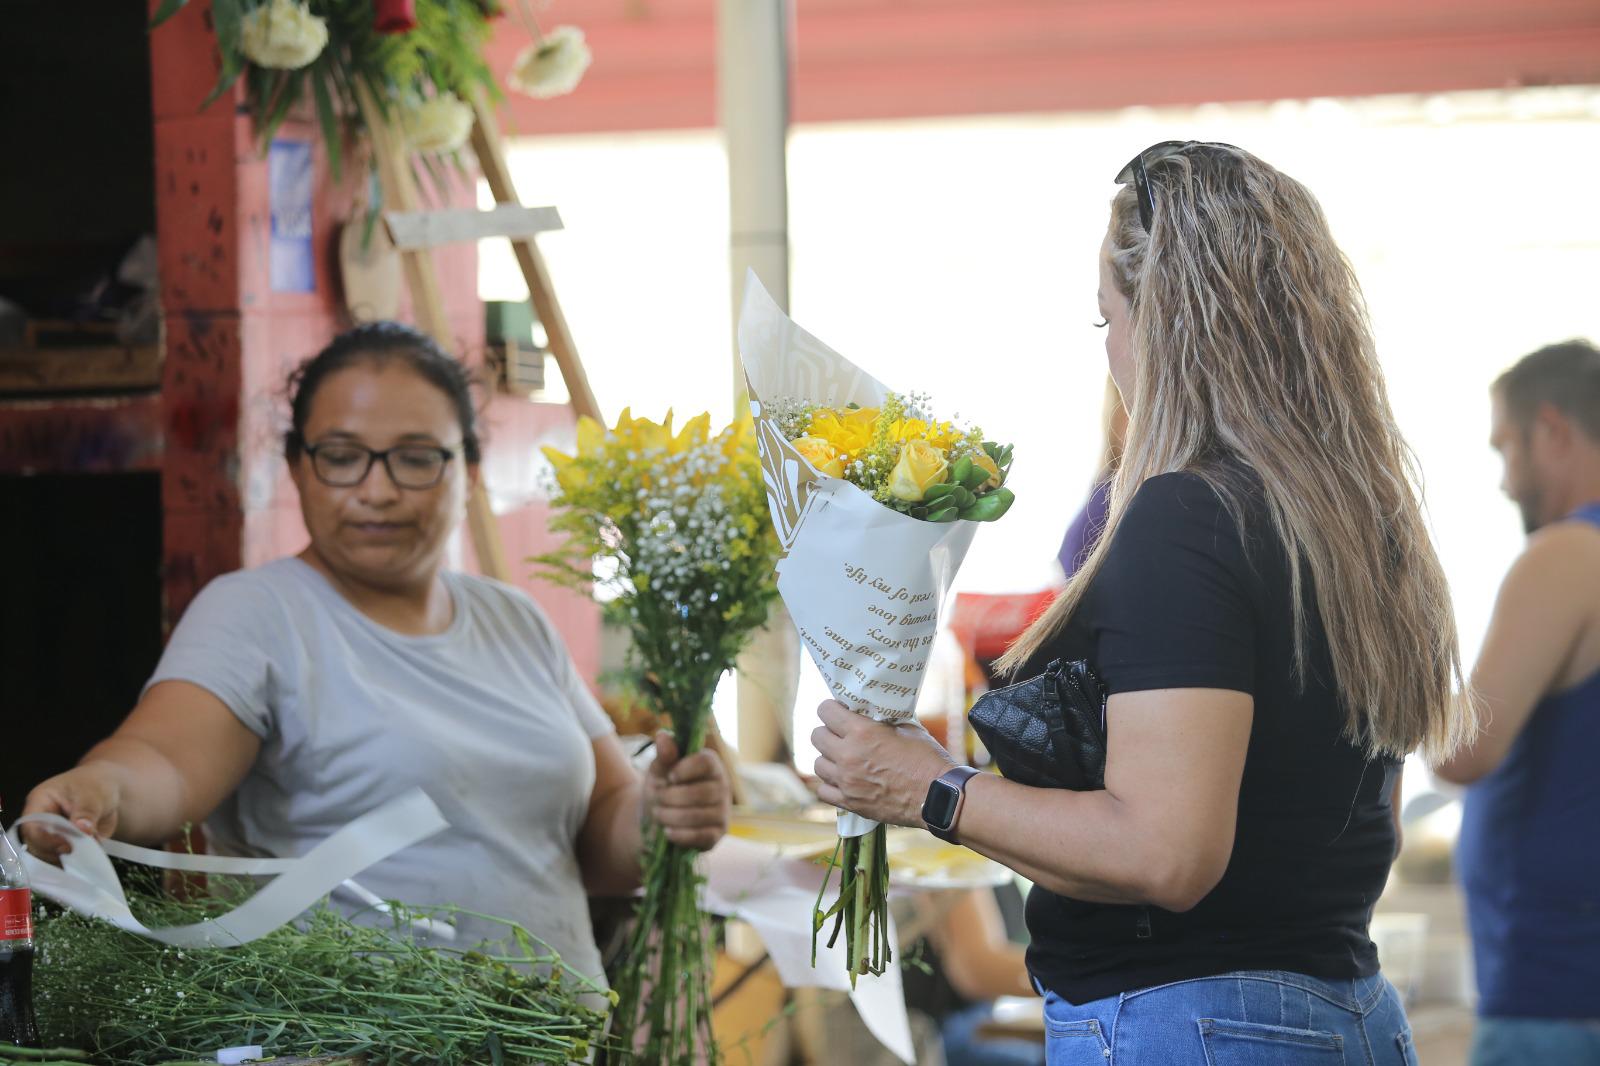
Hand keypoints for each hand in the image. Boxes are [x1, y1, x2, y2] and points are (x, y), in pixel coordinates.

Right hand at [20, 765, 121, 864]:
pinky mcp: (63, 846)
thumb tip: (83, 830)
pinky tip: (90, 854)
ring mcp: (51, 835)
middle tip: (79, 850)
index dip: (46, 839)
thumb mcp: (92, 795)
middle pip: (36, 845)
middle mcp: (40, 821)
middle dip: (57, 851)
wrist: (109, 791)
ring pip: (48, 855)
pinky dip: (76, 860)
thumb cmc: (94, 786)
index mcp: (39, 802)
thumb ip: (86, 813)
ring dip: (68, 857)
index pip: (32, 826)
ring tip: (88, 847)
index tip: (66, 846)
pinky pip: (63, 859)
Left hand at [644, 732, 730, 850]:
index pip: (707, 762)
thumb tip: (663, 735)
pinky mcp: (718, 833)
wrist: (657, 818)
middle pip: (702, 792)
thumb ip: (664, 754)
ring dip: (671, 816)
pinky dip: (680, 835)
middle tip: (657, 799)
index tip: (670, 777)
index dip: (686, 769)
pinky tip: (668, 831)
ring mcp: (723, 811)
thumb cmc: (662, 787)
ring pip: (699, 816)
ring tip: (658, 814)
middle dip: (672, 798)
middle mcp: (722, 787)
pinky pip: (701, 836)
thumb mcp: (659, 770)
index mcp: (711, 765)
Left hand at [812, 701, 956, 826]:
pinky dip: (830, 785)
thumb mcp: (906, 728)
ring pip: (817, 764)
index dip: (832, 709)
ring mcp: (846, 781)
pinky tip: (843, 780)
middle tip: (842, 735)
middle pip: (816, 736)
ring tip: (843, 759)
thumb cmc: (926, 759)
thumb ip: (882, 720)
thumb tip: (868, 711)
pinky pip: (823, 791)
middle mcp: (848, 756)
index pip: (825, 711)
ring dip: (828, 758)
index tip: (840, 712)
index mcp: (862, 733)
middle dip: (828, 732)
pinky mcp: (850, 803)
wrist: (937, 796)